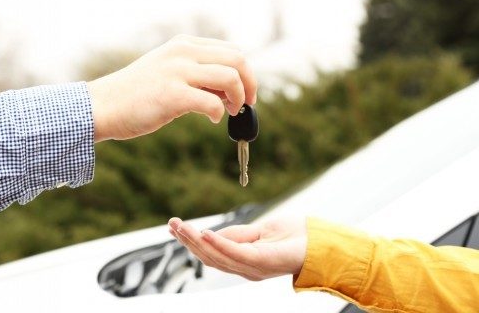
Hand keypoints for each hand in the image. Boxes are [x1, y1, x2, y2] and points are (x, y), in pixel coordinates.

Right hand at [87, 35, 256, 141]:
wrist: (104, 106)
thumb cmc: (137, 94)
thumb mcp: (169, 71)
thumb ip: (197, 73)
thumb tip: (231, 89)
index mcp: (184, 44)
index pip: (232, 50)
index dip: (246, 73)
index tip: (245, 93)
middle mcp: (183, 52)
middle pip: (237, 61)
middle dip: (250, 85)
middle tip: (246, 104)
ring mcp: (177, 72)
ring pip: (230, 78)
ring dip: (239, 98)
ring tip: (230, 111)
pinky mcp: (172, 95)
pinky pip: (212, 103)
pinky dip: (219, 114)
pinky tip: (212, 119)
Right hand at [168, 216, 307, 280]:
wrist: (321, 242)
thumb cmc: (294, 237)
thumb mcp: (259, 231)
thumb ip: (237, 235)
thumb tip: (212, 233)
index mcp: (242, 261)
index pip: (209, 253)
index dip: (190, 241)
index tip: (173, 226)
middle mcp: (244, 268)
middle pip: (209, 256)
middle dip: (187, 241)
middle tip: (171, 224)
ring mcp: (252, 267)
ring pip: (217, 256)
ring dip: (196, 241)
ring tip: (180, 227)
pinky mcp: (262, 261)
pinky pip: (235, 253)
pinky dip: (218, 243)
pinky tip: (204, 233)